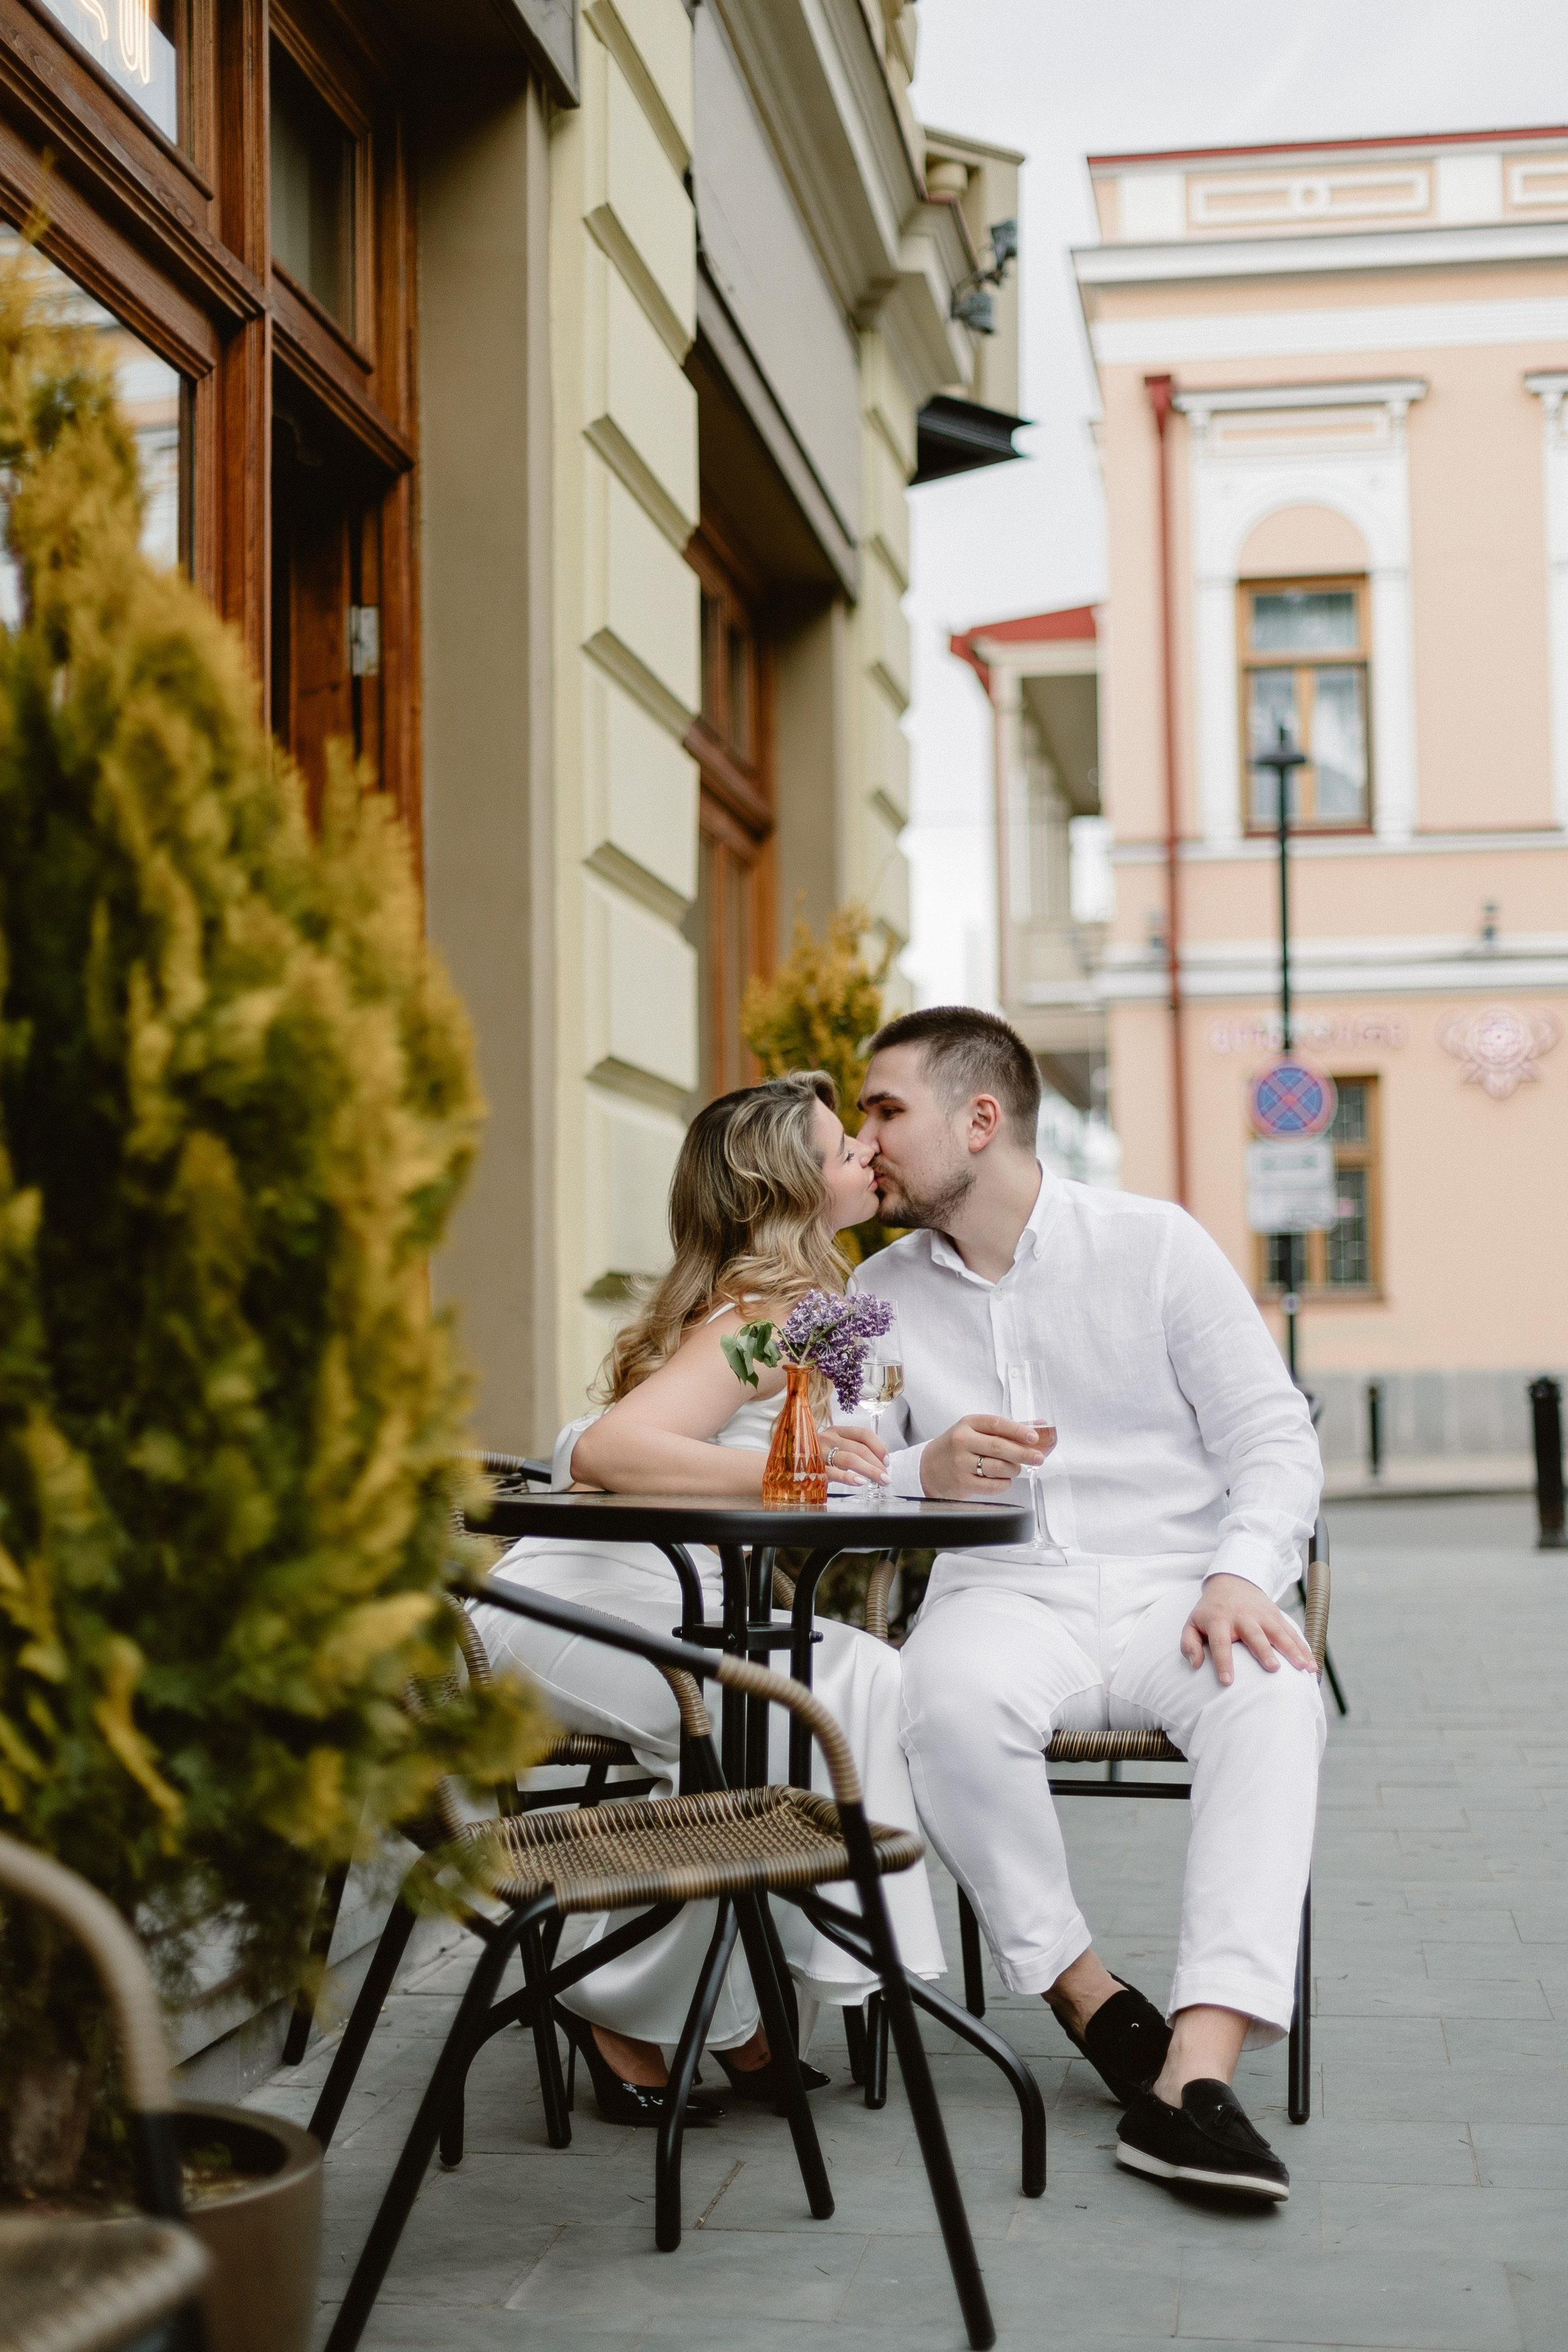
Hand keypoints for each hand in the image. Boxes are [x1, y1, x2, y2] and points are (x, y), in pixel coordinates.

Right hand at [820, 1425, 889, 1485]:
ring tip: (881, 1481)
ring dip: (870, 1471)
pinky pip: (833, 1472)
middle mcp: (829, 1438)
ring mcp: (820, 1452)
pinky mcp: (813, 1467)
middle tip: (886, 1477)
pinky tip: (860, 1482)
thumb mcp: (836, 1447)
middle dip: (878, 1464)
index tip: (887, 1460)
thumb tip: (882, 1451)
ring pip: (851, 1459)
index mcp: (837, 1431)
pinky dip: (848, 1477)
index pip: (863, 1434)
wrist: (788, 1464)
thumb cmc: (816, 1457)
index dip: (879, 1447)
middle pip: (860, 1449)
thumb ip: (856, 1447)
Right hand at [920, 1414, 1047, 1499]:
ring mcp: (961, 1463)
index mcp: (968, 1424)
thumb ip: (1006, 1429)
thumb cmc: (957, 1447)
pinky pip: (992, 1485)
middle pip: (999, 1447)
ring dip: (1014, 1469)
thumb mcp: (975, 1431)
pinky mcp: (962, 1483)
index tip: (1034, 1437)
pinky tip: (1004, 1480)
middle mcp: (962, 1442)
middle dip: (1024, 1453)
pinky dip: (1004, 1484)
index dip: (1018, 1430)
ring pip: (998, 1467)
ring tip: (1017, 1468)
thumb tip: (1039, 1426)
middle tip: (1038, 1457)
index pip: (996, 1424)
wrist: (929, 1468)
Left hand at [1180, 1573, 1315, 1685]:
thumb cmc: (1210, 1612)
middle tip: (1273, 1668)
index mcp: (1219, 1620)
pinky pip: (1292, 1632)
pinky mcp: (1277, 1616)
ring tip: (1303, 1668)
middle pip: (1255, 1635)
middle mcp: (1242, 1617)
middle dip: (1264, 1651)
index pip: (1220, 1642)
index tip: (1227, 1681)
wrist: (1231, 1582)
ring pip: (1279, 1633)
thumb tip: (1195, 1665)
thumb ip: (1189, 1644)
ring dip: (1292, 1650)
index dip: (1223, 1662)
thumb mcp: (1192, 1624)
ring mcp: (1262, 1615)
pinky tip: (1312, 1664)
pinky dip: (1303, 1648)